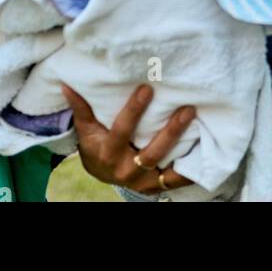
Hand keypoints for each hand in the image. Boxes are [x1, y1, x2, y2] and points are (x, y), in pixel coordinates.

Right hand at [61, 82, 196, 193]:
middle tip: (188, 109)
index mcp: (108, 153)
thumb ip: (81, 108)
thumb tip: (67, 84)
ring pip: (166, 166)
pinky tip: (204, 153)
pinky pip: (174, 181)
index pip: (122, 130)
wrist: (101, 173)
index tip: (147, 88)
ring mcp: (142, 181)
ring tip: (199, 127)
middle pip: (151, 152)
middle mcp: (126, 170)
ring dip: (184, 148)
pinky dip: (189, 171)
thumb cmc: (96, 144)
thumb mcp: (87, 128)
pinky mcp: (155, 186)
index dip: (134, 110)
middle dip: (171, 132)